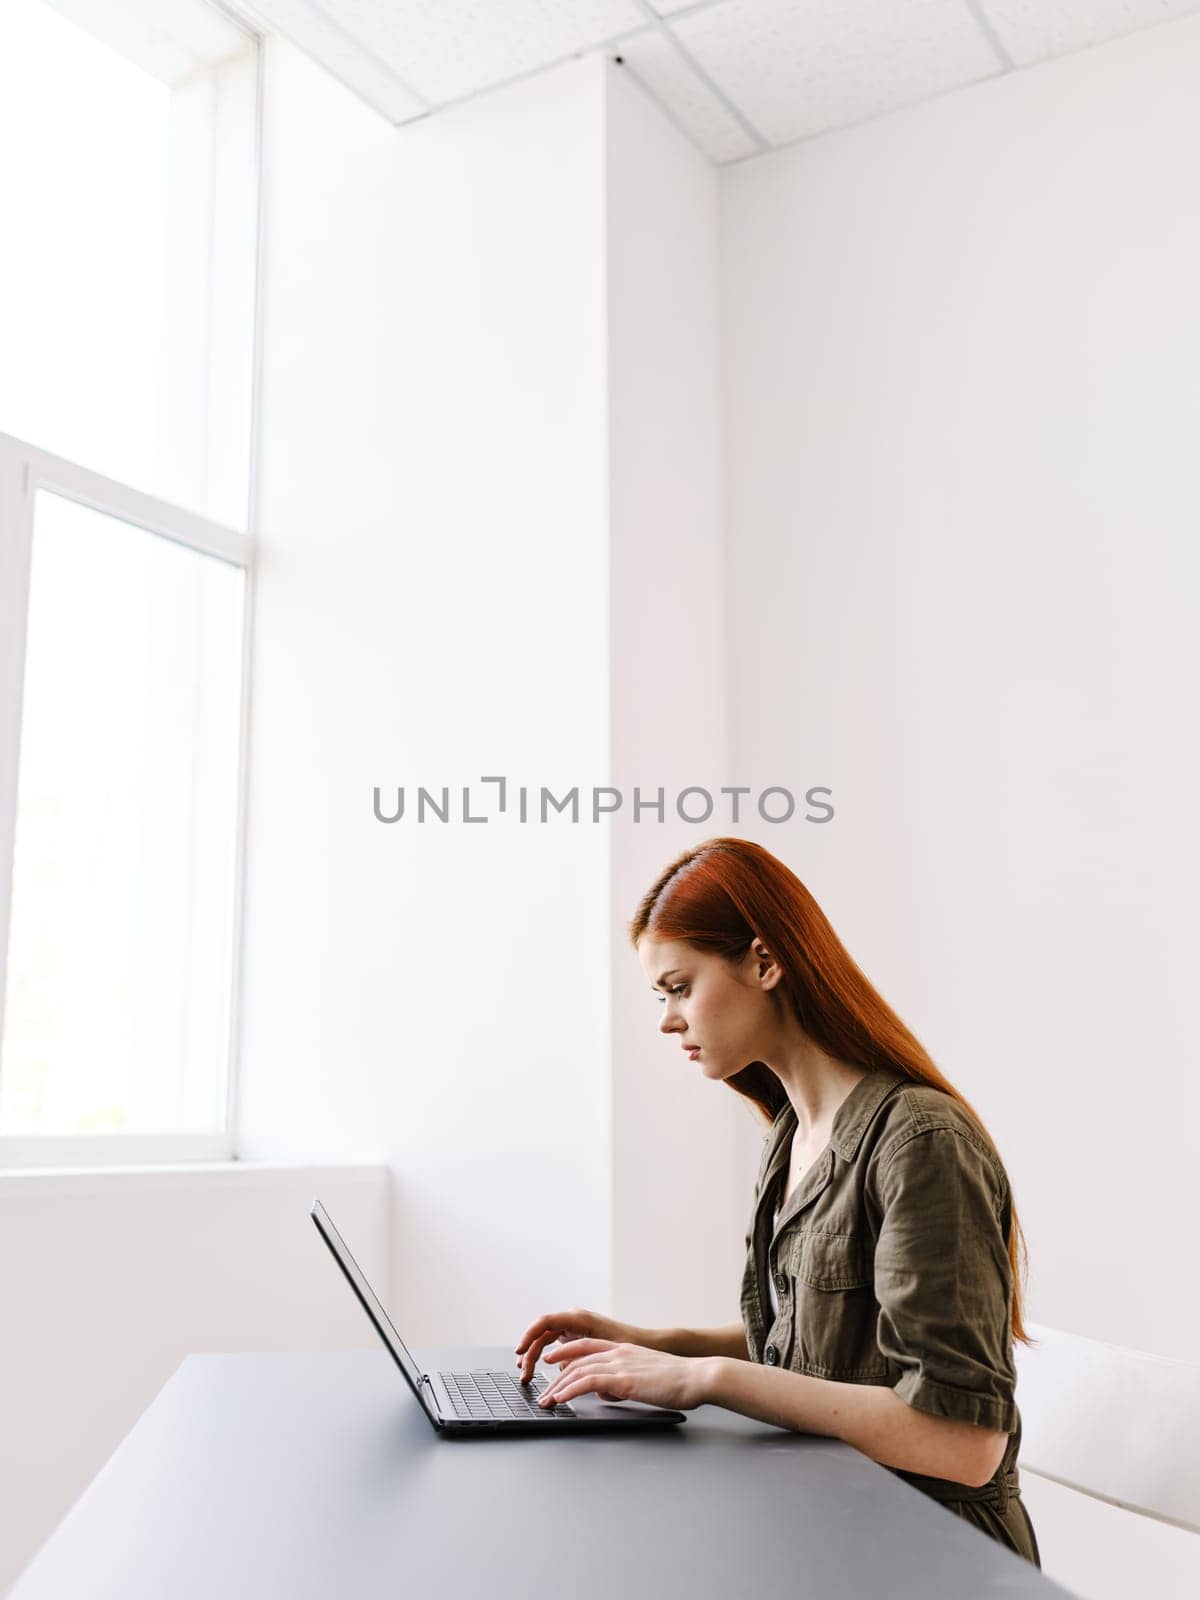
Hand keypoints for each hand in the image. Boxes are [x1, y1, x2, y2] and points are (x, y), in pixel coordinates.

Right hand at [513, 1307, 652, 1384]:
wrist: (649, 1344)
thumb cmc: (632, 1345)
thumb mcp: (608, 1352)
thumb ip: (585, 1360)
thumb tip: (564, 1369)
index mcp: (580, 1318)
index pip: (545, 1322)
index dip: (529, 1336)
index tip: (519, 1352)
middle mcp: (574, 1320)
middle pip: (542, 1334)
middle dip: (529, 1354)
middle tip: (523, 1375)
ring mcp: (575, 1327)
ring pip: (547, 1340)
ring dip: (535, 1357)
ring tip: (527, 1375)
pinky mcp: (578, 1337)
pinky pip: (555, 1346)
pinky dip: (546, 1358)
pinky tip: (542, 1371)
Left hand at [536, 1338, 714, 1411]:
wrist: (697, 1377)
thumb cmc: (679, 1380)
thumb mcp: (647, 1376)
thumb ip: (626, 1379)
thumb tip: (611, 1391)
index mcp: (625, 1349)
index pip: (587, 1346)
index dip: (566, 1352)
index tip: (552, 1360)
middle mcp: (619, 1352)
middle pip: (577, 1359)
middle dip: (557, 1376)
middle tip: (544, 1391)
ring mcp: (620, 1364)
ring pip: (578, 1370)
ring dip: (558, 1387)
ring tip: (547, 1401)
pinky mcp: (623, 1379)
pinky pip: (587, 1382)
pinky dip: (570, 1390)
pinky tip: (560, 1399)